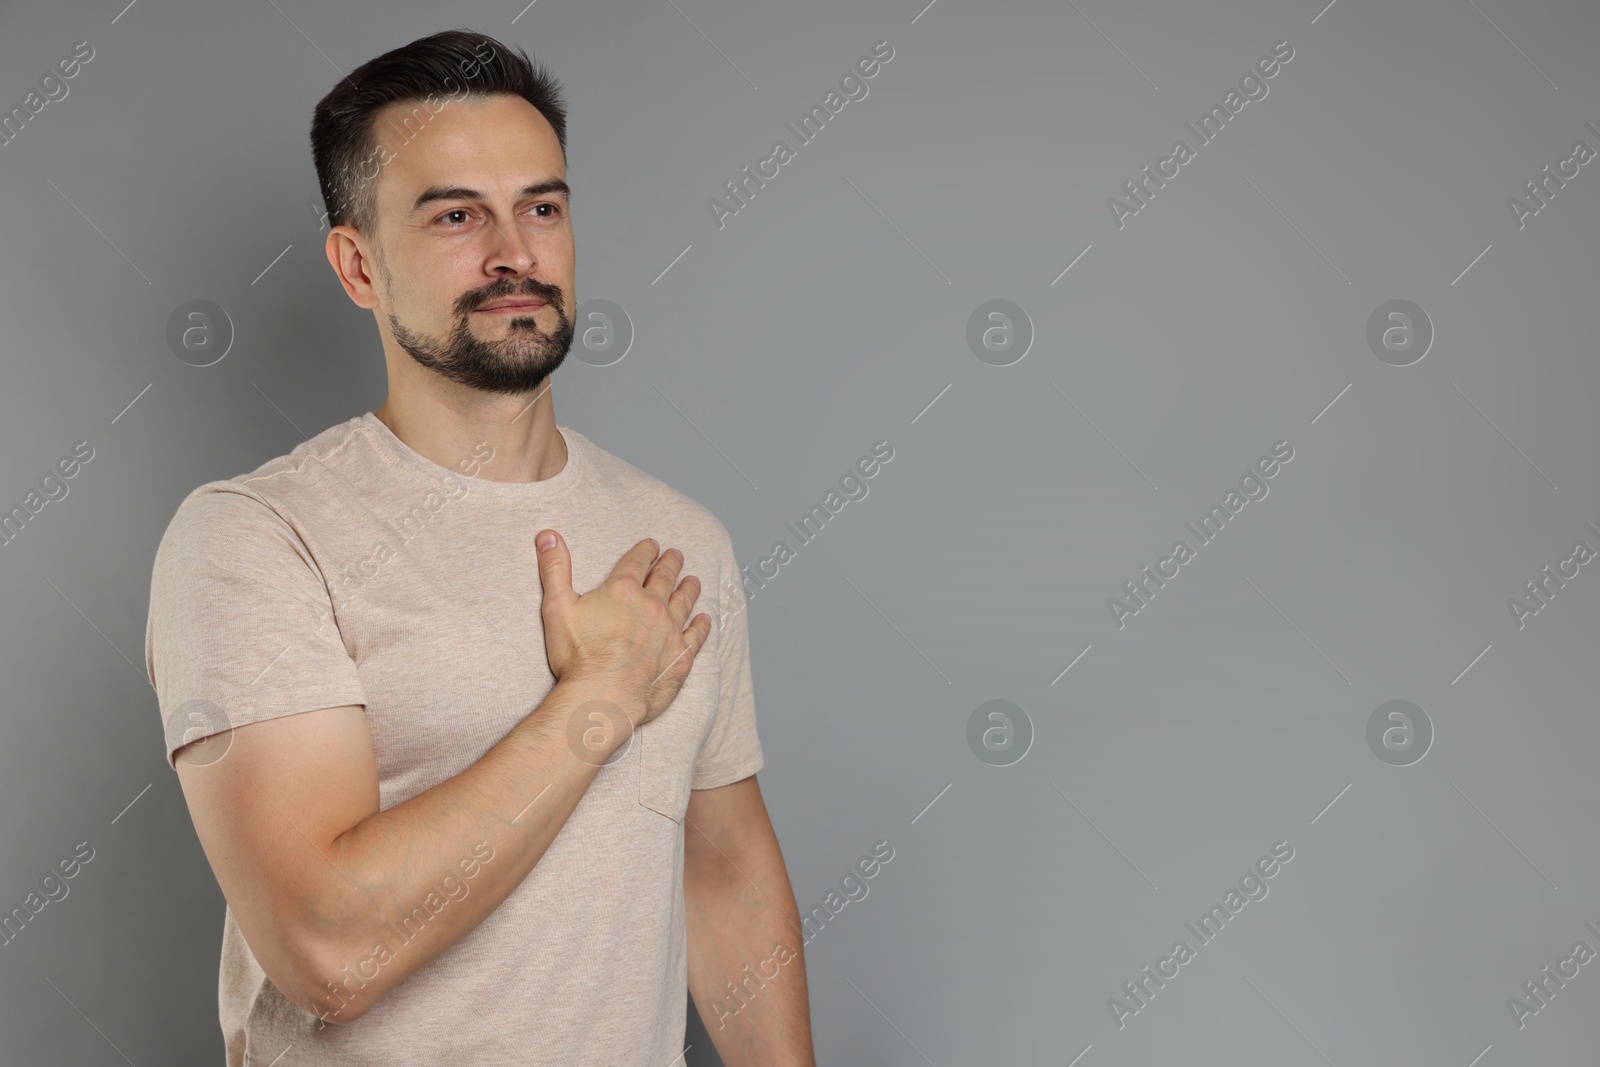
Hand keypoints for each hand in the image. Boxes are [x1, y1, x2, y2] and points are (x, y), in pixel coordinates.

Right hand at [535, 530, 710, 727]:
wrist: (604, 697)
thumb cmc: (578, 656)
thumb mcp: (558, 607)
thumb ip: (555, 569)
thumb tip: (547, 535)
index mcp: (623, 590)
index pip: (638, 561)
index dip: (645, 550)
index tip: (652, 544)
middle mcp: (652, 606)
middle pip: (665, 578)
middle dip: (671, 564)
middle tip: (676, 555)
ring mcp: (670, 630)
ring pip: (684, 602)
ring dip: (689, 589)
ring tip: (693, 580)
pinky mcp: (680, 656)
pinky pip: (696, 635)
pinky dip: (702, 625)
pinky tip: (705, 619)